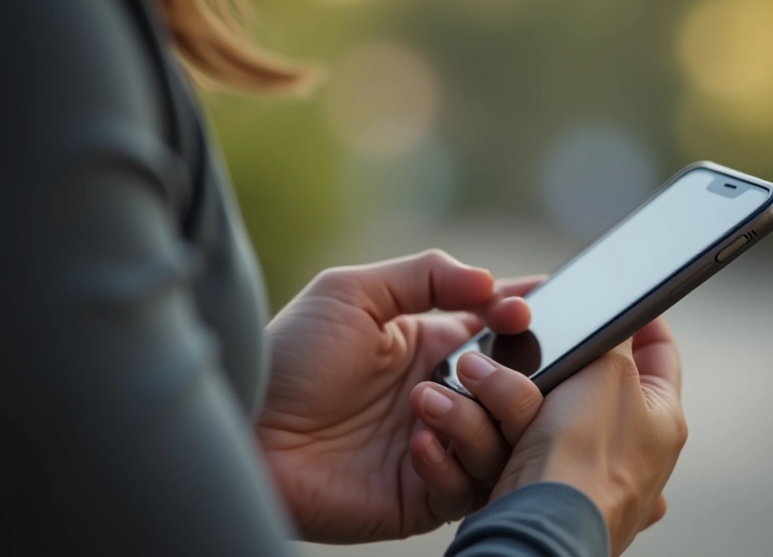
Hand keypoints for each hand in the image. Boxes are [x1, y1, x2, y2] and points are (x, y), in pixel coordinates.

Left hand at [256, 250, 545, 542]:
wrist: (248, 429)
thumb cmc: (291, 356)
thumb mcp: (352, 293)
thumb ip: (425, 275)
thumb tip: (489, 281)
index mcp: (432, 347)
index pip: (500, 331)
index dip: (521, 319)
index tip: (524, 310)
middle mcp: (443, 397)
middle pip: (517, 392)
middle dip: (512, 377)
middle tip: (478, 366)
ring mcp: (436, 448)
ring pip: (502, 442)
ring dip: (474, 420)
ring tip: (425, 401)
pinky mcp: (421, 497)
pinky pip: (466, 488)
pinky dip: (449, 464)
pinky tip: (414, 445)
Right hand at [488, 317, 686, 554]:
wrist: (542, 525)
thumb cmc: (586, 462)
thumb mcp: (610, 372)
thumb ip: (615, 337)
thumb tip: (620, 316)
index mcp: (662, 419)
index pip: (660, 353)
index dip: (641, 320)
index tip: (622, 298)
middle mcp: (631, 449)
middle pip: (592, 381)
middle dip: (558, 358)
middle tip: (539, 341)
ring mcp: (587, 471)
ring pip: (545, 410)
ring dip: (515, 393)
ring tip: (495, 381)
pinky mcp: (544, 485)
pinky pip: (513, 441)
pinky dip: (498, 428)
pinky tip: (489, 419)